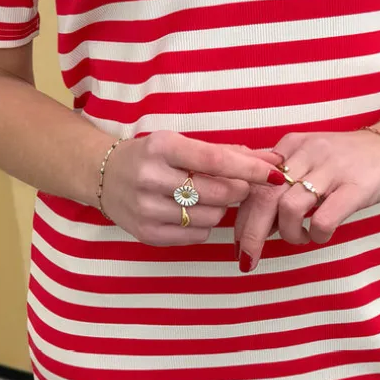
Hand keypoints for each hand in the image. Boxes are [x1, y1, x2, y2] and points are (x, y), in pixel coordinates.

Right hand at [100, 131, 284, 244]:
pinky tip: (192, 212)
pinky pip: (197, 235)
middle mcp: (151, 178)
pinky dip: (205, 225)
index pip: (216, 160)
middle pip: (218, 193)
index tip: (276, 173)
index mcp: (162, 147)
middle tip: (239, 185)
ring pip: (211, 217)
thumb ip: (229, 152)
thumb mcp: (182, 144)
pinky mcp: (147, 234)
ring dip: (221, 208)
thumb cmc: (153, 156)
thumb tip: (274, 160)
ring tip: (208, 197)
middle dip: (238, 189)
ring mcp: (147, 209)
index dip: (250, 169)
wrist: (103, 176)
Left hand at [234, 129, 379, 270]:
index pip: (253, 184)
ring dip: (290, 234)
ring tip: (301, 238)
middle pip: (264, 198)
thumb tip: (256, 217)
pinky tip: (322, 235)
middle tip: (249, 259)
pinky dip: (318, 235)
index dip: (241, 218)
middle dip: (252, 235)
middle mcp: (307, 153)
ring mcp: (331, 169)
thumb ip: (283, 178)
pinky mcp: (356, 187)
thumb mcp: (311, 158)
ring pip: (289, 209)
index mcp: (291, 146)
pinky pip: (324, 219)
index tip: (240, 243)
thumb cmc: (350, 160)